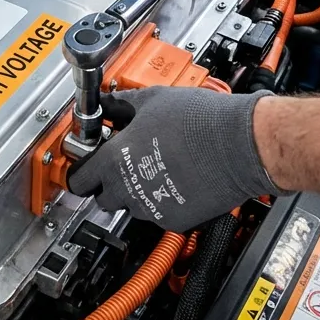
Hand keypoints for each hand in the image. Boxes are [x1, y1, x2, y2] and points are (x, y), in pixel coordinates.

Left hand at [68, 87, 281, 233]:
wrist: (240, 145)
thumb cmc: (200, 121)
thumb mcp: (152, 100)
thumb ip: (121, 105)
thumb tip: (107, 103)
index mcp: (116, 159)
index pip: (79, 179)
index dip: (81, 170)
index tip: (86, 164)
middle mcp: (129, 188)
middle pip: (102, 196)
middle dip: (108, 182)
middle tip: (122, 162)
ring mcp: (151, 208)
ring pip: (130, 206)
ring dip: (135, 191)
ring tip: (155, 166)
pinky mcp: (174, 219)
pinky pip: (156, 212)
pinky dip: (160, 199)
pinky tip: (174, 178)